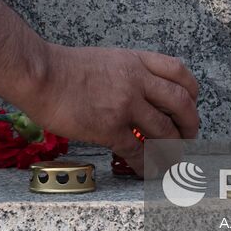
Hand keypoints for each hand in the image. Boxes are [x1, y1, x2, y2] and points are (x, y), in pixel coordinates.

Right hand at [20, 44, 200, 158]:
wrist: (39, 74)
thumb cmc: (64, 67)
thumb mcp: (107, 58)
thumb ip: (128, 72)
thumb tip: (141, 93)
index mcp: (135, 61)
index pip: (179, 72)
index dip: (191, 92)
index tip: (191, 105)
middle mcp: (136, 81)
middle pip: (181, 103)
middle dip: (190, 124)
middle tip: (189, 137)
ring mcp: (125, 104)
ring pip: (164, 131)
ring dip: (173, 149)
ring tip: (173, 159)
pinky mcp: (109, 127)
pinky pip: (138, 151)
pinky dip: (147, 165)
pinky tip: (147, 172)